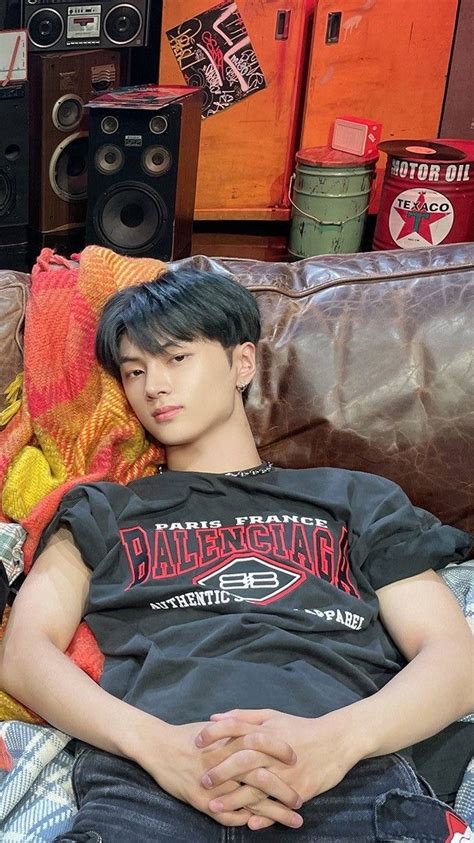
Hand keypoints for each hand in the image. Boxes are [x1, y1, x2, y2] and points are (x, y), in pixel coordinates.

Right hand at [134, 718, 302, 829]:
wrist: (158, 747)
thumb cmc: (189, 735)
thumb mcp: (215, 726)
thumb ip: (237, 727)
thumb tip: (260, 728)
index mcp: (228, 741)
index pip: (262, 743)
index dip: (280, 750)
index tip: (297, 757)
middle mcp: (224, 764)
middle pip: (261, 778)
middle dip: (284, 789)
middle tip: (302, 798)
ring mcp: (214, 786)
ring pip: (251, 802)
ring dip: (275, 813)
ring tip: (296, 820)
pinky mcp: (203, 802)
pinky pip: (230, 816)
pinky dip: (248, 820)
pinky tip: (263, 825)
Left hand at [197, 708, 360, 814]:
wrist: (335, 742)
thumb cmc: (299, 728)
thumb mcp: (272, 716)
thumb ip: (243, 717)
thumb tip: (215, 717)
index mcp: (266, 731)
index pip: (235, 728)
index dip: (214, 734)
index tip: (196, 741)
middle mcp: (274, 752)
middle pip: (242, 761)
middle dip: (220, 772)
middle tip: (202, 781)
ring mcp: (286, 773)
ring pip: (256, 788)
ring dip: (234, 799)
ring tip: (213, 807)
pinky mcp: (299, 789)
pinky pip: (278, 806)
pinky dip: (263, 816)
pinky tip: (248, 822)